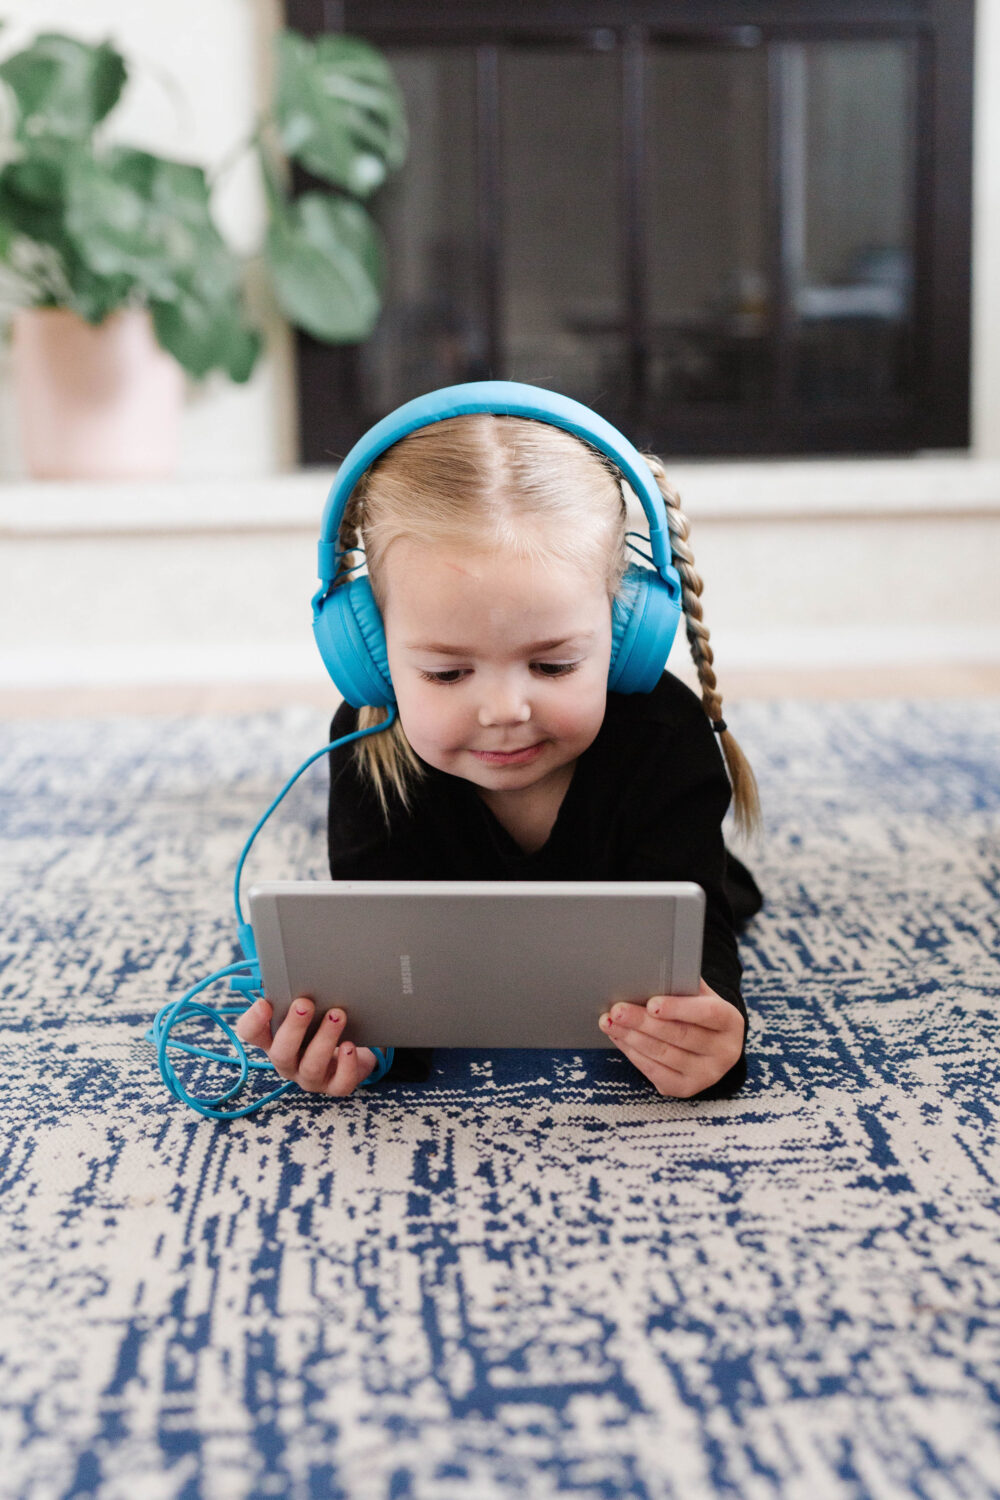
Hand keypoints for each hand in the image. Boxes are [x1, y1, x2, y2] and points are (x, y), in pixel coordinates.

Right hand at [235, 997, 376, 1096]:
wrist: (354, 1046)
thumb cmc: (322, 1021)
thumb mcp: (308, 1006)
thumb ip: (298, 990)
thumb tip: (301, 964)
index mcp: (273, 1039)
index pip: (250, 1033)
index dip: (254, 1021)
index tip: (265, 1003)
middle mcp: (288, 1061)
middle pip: (281, 1052)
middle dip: (294, 1027)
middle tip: (305, 1003)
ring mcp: (310, 1077)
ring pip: (312, 1065)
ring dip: (324, 1039)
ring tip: (337, 1014)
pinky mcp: (335, 1086)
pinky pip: (340, 1083)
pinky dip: (346, 1065)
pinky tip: (350, 1046)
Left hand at [598, 979, 743, 1097]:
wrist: (709, 1044)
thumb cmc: (697, 1011)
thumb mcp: (699, 995)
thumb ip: (682, 984)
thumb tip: (649, 973)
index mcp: (731, 1022)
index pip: (708, 1014)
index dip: (679, 1008)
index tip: (651, 1003)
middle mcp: (725, 1052)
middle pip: (681, 1036)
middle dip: (644, 1022)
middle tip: (617, 1010)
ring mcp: (707, 1075)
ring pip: (664, 1055)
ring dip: (632, 1037)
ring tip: (609, 1022)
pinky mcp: (686, 1088)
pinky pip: (655, 1072)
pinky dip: (633, 1054)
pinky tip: (619, 1038)